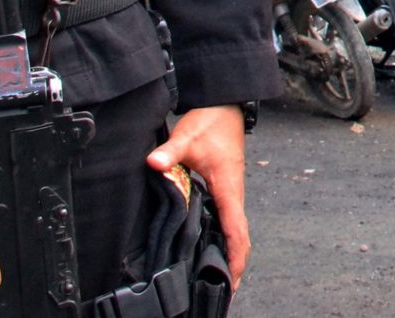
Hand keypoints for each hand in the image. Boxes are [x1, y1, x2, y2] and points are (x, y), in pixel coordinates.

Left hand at [147, 106, 249, 288]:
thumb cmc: (210, 121)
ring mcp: (231, 191)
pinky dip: (227, 239)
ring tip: (221, 278)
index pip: (236, 228)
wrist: (226, 104)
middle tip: (226, 290)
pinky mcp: (225, 188)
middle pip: (240, 236)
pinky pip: (230, 220)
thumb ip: (169, 152)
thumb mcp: (187, 136)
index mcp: (228, 186)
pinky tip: (214, 248)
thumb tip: (154, 164)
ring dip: (232, 252)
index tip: (233, 278)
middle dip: (236, 263)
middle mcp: (233, 193)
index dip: (236, 255)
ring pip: (236, 229)